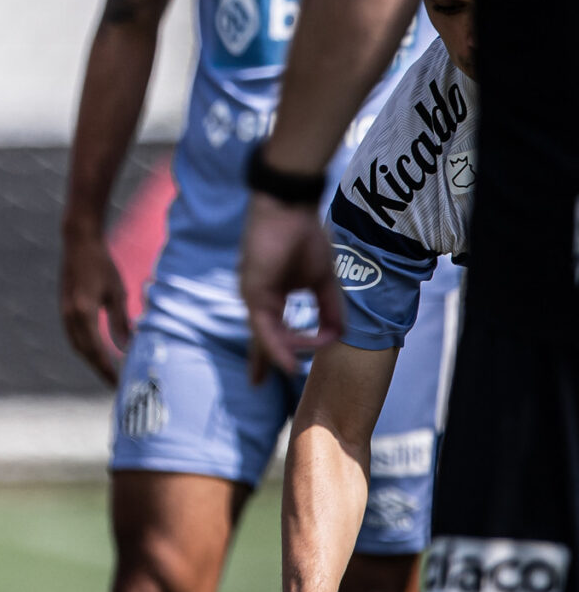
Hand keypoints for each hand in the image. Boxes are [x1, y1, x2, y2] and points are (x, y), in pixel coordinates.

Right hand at [59, 229, 132, 385]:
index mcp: (84, 313)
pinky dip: (85, 347)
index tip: (117, 382)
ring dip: (90, 359)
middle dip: (99, 368)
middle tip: (114, 382)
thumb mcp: (116, 292)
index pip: (96, 349)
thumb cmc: (102, 264)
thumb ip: (119, 322)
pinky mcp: (65, 308)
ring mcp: (65, 312)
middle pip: (84, 351)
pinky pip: (74, 335)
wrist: (78, 243)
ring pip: (77, 344)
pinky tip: (96, 349)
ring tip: (106, 369)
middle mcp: (70, 316)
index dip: (106, 368)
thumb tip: (126, 348)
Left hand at [241, 192, 337, 379]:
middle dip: (260, 361)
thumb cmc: (305, 237)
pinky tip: (288, 358)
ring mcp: (253, 296)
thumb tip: (339, 335)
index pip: (269, 330)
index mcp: (272, 296)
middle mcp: (259, 299)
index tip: (270, 373)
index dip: (269, 352)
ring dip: (282, 352)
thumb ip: (329, 308)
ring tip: (292, 369)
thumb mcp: (323, 280)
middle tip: (255, 382)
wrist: (290, 209)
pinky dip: (279, 343)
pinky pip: (265, 325)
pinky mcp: (253, 291)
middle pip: (259, 337)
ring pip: (265, 335)